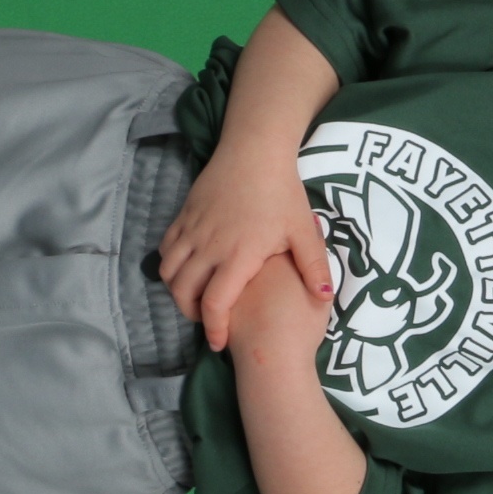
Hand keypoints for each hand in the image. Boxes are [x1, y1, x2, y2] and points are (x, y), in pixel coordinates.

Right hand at [159, 154, 336, 352]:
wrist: (255, 151)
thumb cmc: (282, 192)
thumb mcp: (303, 230)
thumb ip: (314, 266)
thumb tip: (326, 298)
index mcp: (238, 255)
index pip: (216, 304)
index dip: (215, 328)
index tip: (219, 342)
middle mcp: (208, 247)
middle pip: (183, 293)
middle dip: (191, 314)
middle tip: (208, 321)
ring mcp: (191, 231)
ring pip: (168, 273)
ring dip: (177, 291)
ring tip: (196, 298)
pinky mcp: (182, 217)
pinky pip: (166, 250)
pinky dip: (170, 266)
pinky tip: (188, 270)